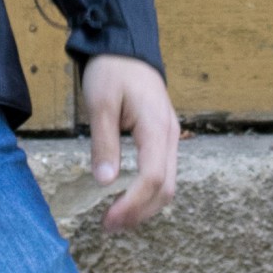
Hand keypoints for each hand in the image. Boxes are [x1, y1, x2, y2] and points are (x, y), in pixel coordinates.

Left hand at [80, 53, 179, 232]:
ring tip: (116, 218)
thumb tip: (105, 183)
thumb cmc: (111, 70)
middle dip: (140, 212)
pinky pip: (162, 171)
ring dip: (145, 205)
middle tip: (109, 226)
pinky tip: (126, 197)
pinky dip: (147, 191)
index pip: (153, 178)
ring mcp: (170, 137)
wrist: (125, 46)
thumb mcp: (101, 103)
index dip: (133, 204)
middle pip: (166, 188)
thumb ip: (104, 142)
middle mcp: (171, 136)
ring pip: (168, 183)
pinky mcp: (163, 137)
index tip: (108, 220)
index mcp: (157, 127)